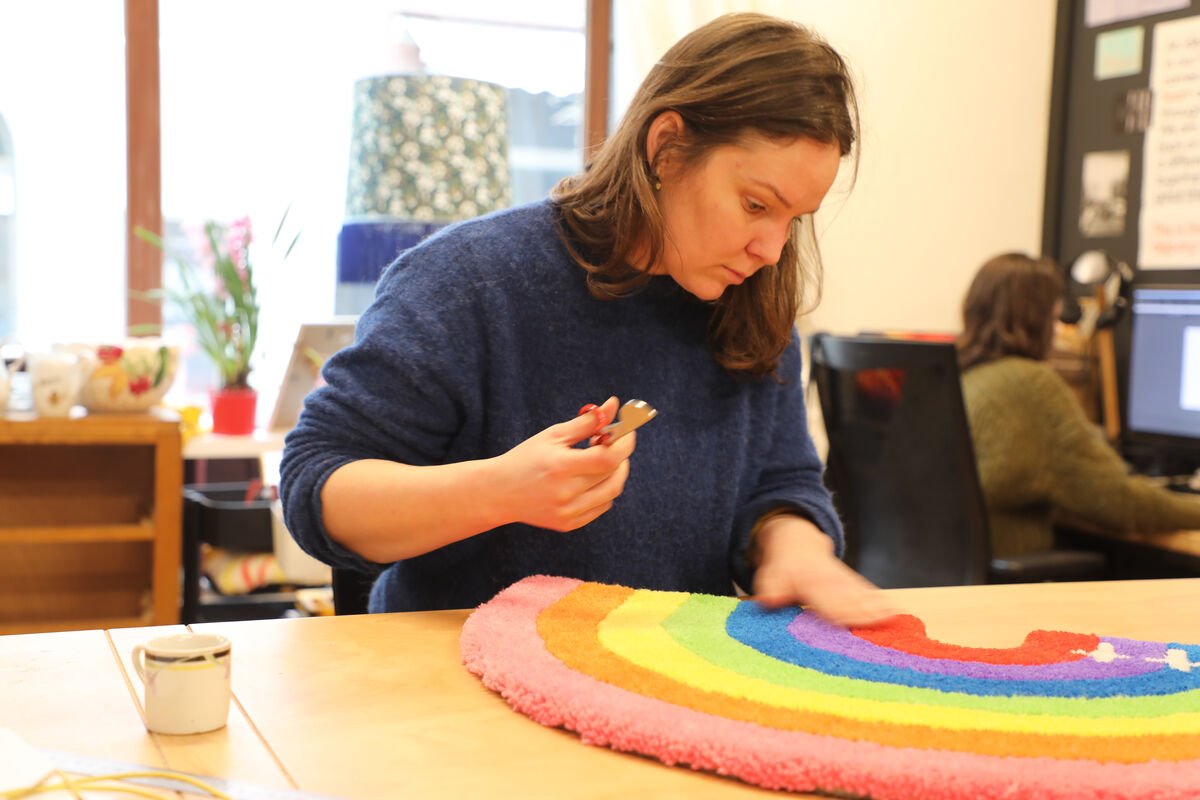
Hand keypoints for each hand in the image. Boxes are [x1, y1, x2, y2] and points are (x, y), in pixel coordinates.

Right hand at [494, 397, 636, 531]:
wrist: (499, 492)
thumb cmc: (526, 458)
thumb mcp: (553, 436)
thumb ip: (586, 423)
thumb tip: (612, 405)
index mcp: (560, 466)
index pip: (608, 458)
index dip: (624, 443)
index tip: (628, 431)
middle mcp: (565, 493)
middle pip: (613, 475)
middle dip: (621, 456)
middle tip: (612, 443)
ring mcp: (567, 512)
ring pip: (611, 492)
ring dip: (616, 473)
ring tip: (601, 460)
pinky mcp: (568, 524)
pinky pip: (601, 507)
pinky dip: (604, 491)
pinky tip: (591, 480)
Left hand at [750, 514, 900, 626]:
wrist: (797, 543)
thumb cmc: (782, 568)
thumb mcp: (769, 576)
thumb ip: (770, 589)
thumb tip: (768, 600)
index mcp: (810, 584)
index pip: (826, 602)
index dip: (839, 613)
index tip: (850, 622)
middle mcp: (830, 583)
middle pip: (850, 601)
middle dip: (865, 613)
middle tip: (883, 624)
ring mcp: (843, 582)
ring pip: (862, 596)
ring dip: (878, 608)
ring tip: (895, 618)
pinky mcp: (852, 583)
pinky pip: (867, 592)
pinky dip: (881, 602)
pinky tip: (895, 612)